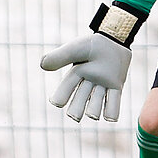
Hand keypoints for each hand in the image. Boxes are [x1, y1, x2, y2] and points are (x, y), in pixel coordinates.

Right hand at [41, 2, 146, 122]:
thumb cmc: (94, 43)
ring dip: (94, 110)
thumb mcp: (76, 49)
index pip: (65, 90)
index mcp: (75, 74)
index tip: (57, 103)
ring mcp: (102, 86)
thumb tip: (42, 65)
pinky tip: (110, 119)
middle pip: (79, 102)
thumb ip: (60, 57)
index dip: (60, 97)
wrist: (115, 38)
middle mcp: (87, 83)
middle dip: (76, 110)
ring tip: (92, 114)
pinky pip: (114, 103)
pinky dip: (112, 112)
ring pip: (95, 104)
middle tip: (75, 116)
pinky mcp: (116, 87)